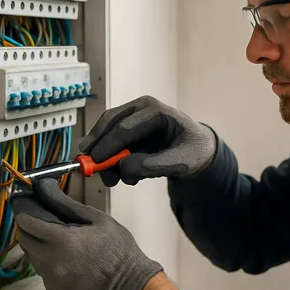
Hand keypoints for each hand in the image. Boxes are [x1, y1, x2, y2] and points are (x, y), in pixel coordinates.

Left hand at [10, 179, 163, 289]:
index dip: (23, 208)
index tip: (26, 200)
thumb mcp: (97, 219)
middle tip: (42, 215)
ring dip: (37, 242)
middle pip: (24, 239)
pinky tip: (66, 256)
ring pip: (31, 255)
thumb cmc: (117, 248)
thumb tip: (44, 188)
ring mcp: (50, 279)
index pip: (27, 221)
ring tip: (57, 236)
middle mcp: (49, 261)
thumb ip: (67, 204)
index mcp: (61, 241)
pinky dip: (47, 259)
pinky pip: (42, 270)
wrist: (128, 285)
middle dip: (28, 225)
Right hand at [79, 95, 215, 186]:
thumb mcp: (180, 162)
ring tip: (112, 180)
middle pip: (109, 123)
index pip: (124, 127)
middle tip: (90, 169)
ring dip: (102, 155)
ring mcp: (132, 117)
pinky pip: (110, 141)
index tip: (96, 163)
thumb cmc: (193, 152)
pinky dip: (109, 158)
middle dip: (97, 147)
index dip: (108, 146)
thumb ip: (151, 166)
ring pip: (106, 132)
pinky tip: (119, 174)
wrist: (198, 150)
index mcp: (155, 111)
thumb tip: (122, 168)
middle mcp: (140, 108)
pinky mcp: (128, 129)